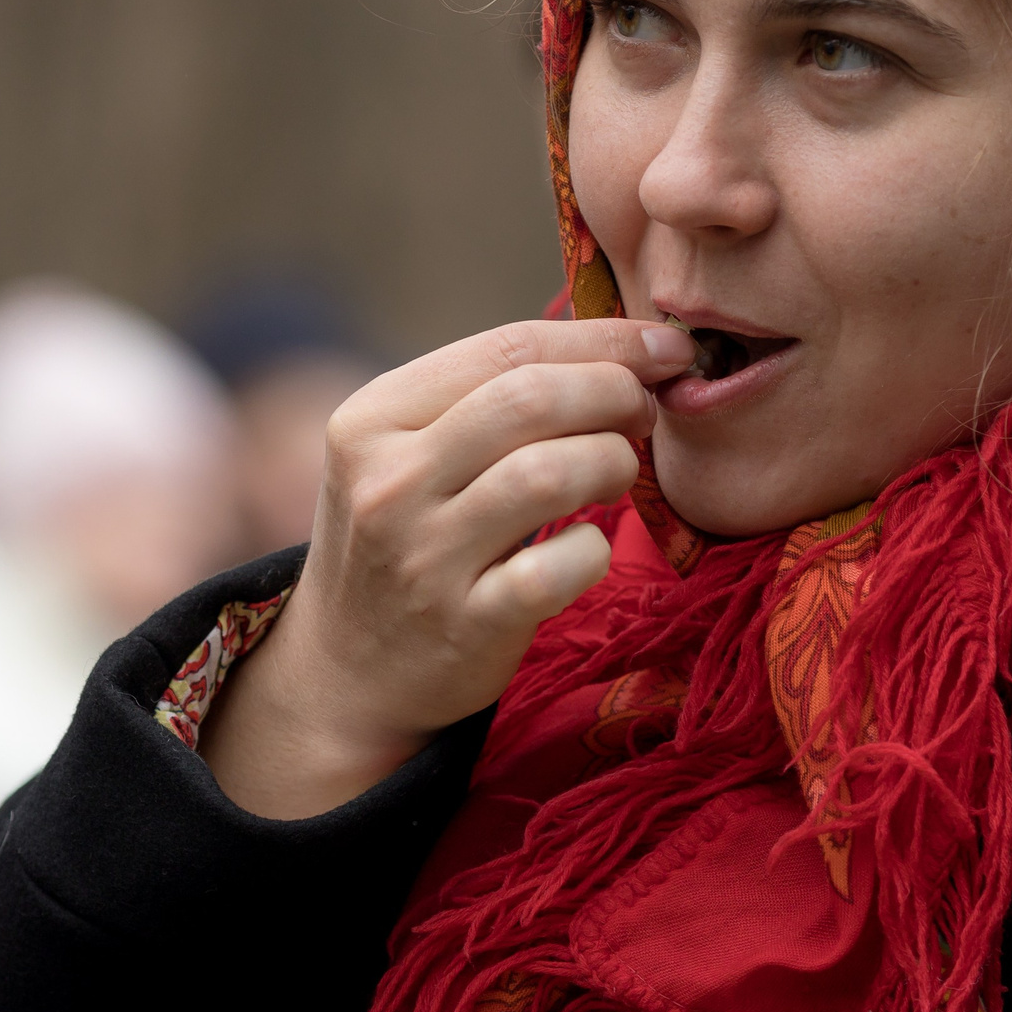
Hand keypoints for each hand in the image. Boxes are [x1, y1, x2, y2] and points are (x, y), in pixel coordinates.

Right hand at [201, 318, 696, 818]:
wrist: (346, 672)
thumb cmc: (405, 539)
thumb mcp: (407, 454)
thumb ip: (490, 399)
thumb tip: (624, 350)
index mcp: (372, 418)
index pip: (507, 349)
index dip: (604, 339)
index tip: (665, 348)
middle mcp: (388, 482)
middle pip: (532, 399)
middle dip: (615, 392)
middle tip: (645, 412)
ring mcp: (423, 557)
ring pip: (550, 474)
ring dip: (613, 463)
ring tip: (618, 472)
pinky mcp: (465, 625)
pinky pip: (559, 567)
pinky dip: (595, 551)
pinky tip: (588, 550)